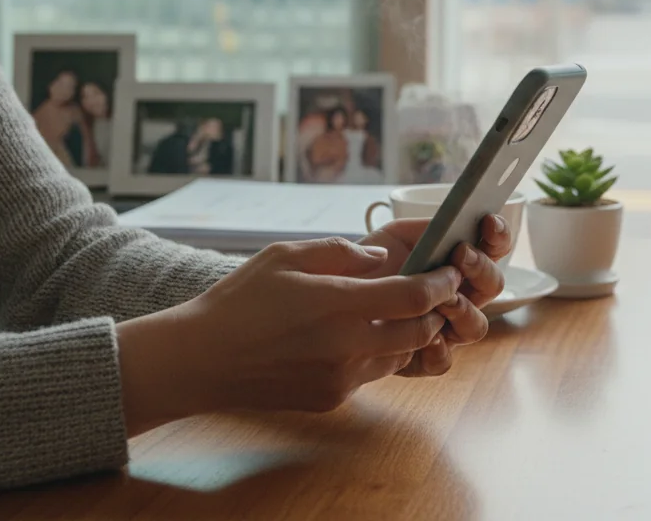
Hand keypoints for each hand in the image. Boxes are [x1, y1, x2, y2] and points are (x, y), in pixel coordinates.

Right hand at [115, 237, 462, 434]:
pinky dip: (374, 354)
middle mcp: (348, 346)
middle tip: (432, 293)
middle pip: (420, 332)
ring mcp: (341, 377)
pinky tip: (353, 337)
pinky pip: (370, 374)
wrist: (202, 359)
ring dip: (406, 335)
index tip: (449, 272)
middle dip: (433, 312)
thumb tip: (381, 260)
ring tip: (393, 313)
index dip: (441, 283)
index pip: (415, 297)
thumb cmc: (240, 300)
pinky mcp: (331, 398)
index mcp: (340, 305)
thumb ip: (340, 252)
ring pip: (399, 356)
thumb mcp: (286, 255)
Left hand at [358, 216, 511, 376]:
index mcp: (458, 263)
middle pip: (493, 285)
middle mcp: (459, 295)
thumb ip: (424, 228)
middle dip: (481, 268)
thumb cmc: (368, 264)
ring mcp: (444, 328)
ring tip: (445, 299)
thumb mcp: (393, 236)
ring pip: (476, 327)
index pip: (493, 248)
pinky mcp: (421, 358)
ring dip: (465, 310)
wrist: (335, 296)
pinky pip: (443, 361)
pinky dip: (438, 350)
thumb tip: (450, 228)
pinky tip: (427, 340)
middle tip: (460, 255)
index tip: (488, 221)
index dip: (498, 235)